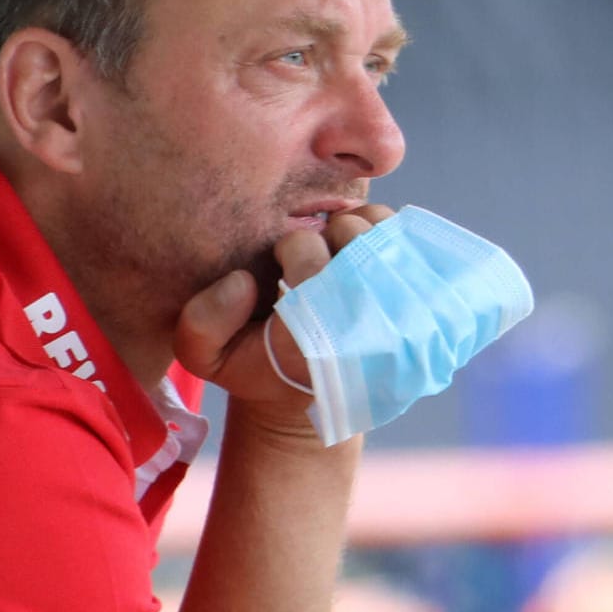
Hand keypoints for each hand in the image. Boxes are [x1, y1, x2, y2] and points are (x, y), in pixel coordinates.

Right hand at [173, 204, 393, 413]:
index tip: (280, 263)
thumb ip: (202, 323)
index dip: (292, 249)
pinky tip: (353, 247)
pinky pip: (399, 232)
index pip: (310, 260)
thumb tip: (244, 281)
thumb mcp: (208, 357)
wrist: (310, 385)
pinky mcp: (410, 289)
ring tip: (333, 253)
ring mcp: (395, 304)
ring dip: (351, 230)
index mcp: (314, 337)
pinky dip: (374, 226)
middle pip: (351, 236)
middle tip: (308, 258)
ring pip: (377, 230)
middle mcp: (366, 320)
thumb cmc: (257, 363)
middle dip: (323, 236)